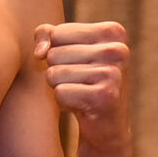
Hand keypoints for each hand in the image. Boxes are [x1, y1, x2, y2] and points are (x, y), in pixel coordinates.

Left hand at [36, 20, 130, 155]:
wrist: (105, 125)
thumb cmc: (82, 80)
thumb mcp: (64, 48)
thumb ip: (45, 34)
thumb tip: (39, 53)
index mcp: (113, 32)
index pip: (58, 33)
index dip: (57, 51)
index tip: (78, 64)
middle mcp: (118, 50)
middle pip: (54, 54)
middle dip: (58, 71)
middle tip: (80, 83)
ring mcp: (114, 73)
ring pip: (54, 73)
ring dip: (60, 87)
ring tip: (80, 93)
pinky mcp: (105, 96)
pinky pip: (60, 93)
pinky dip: (64, 102)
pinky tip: (82, 106)